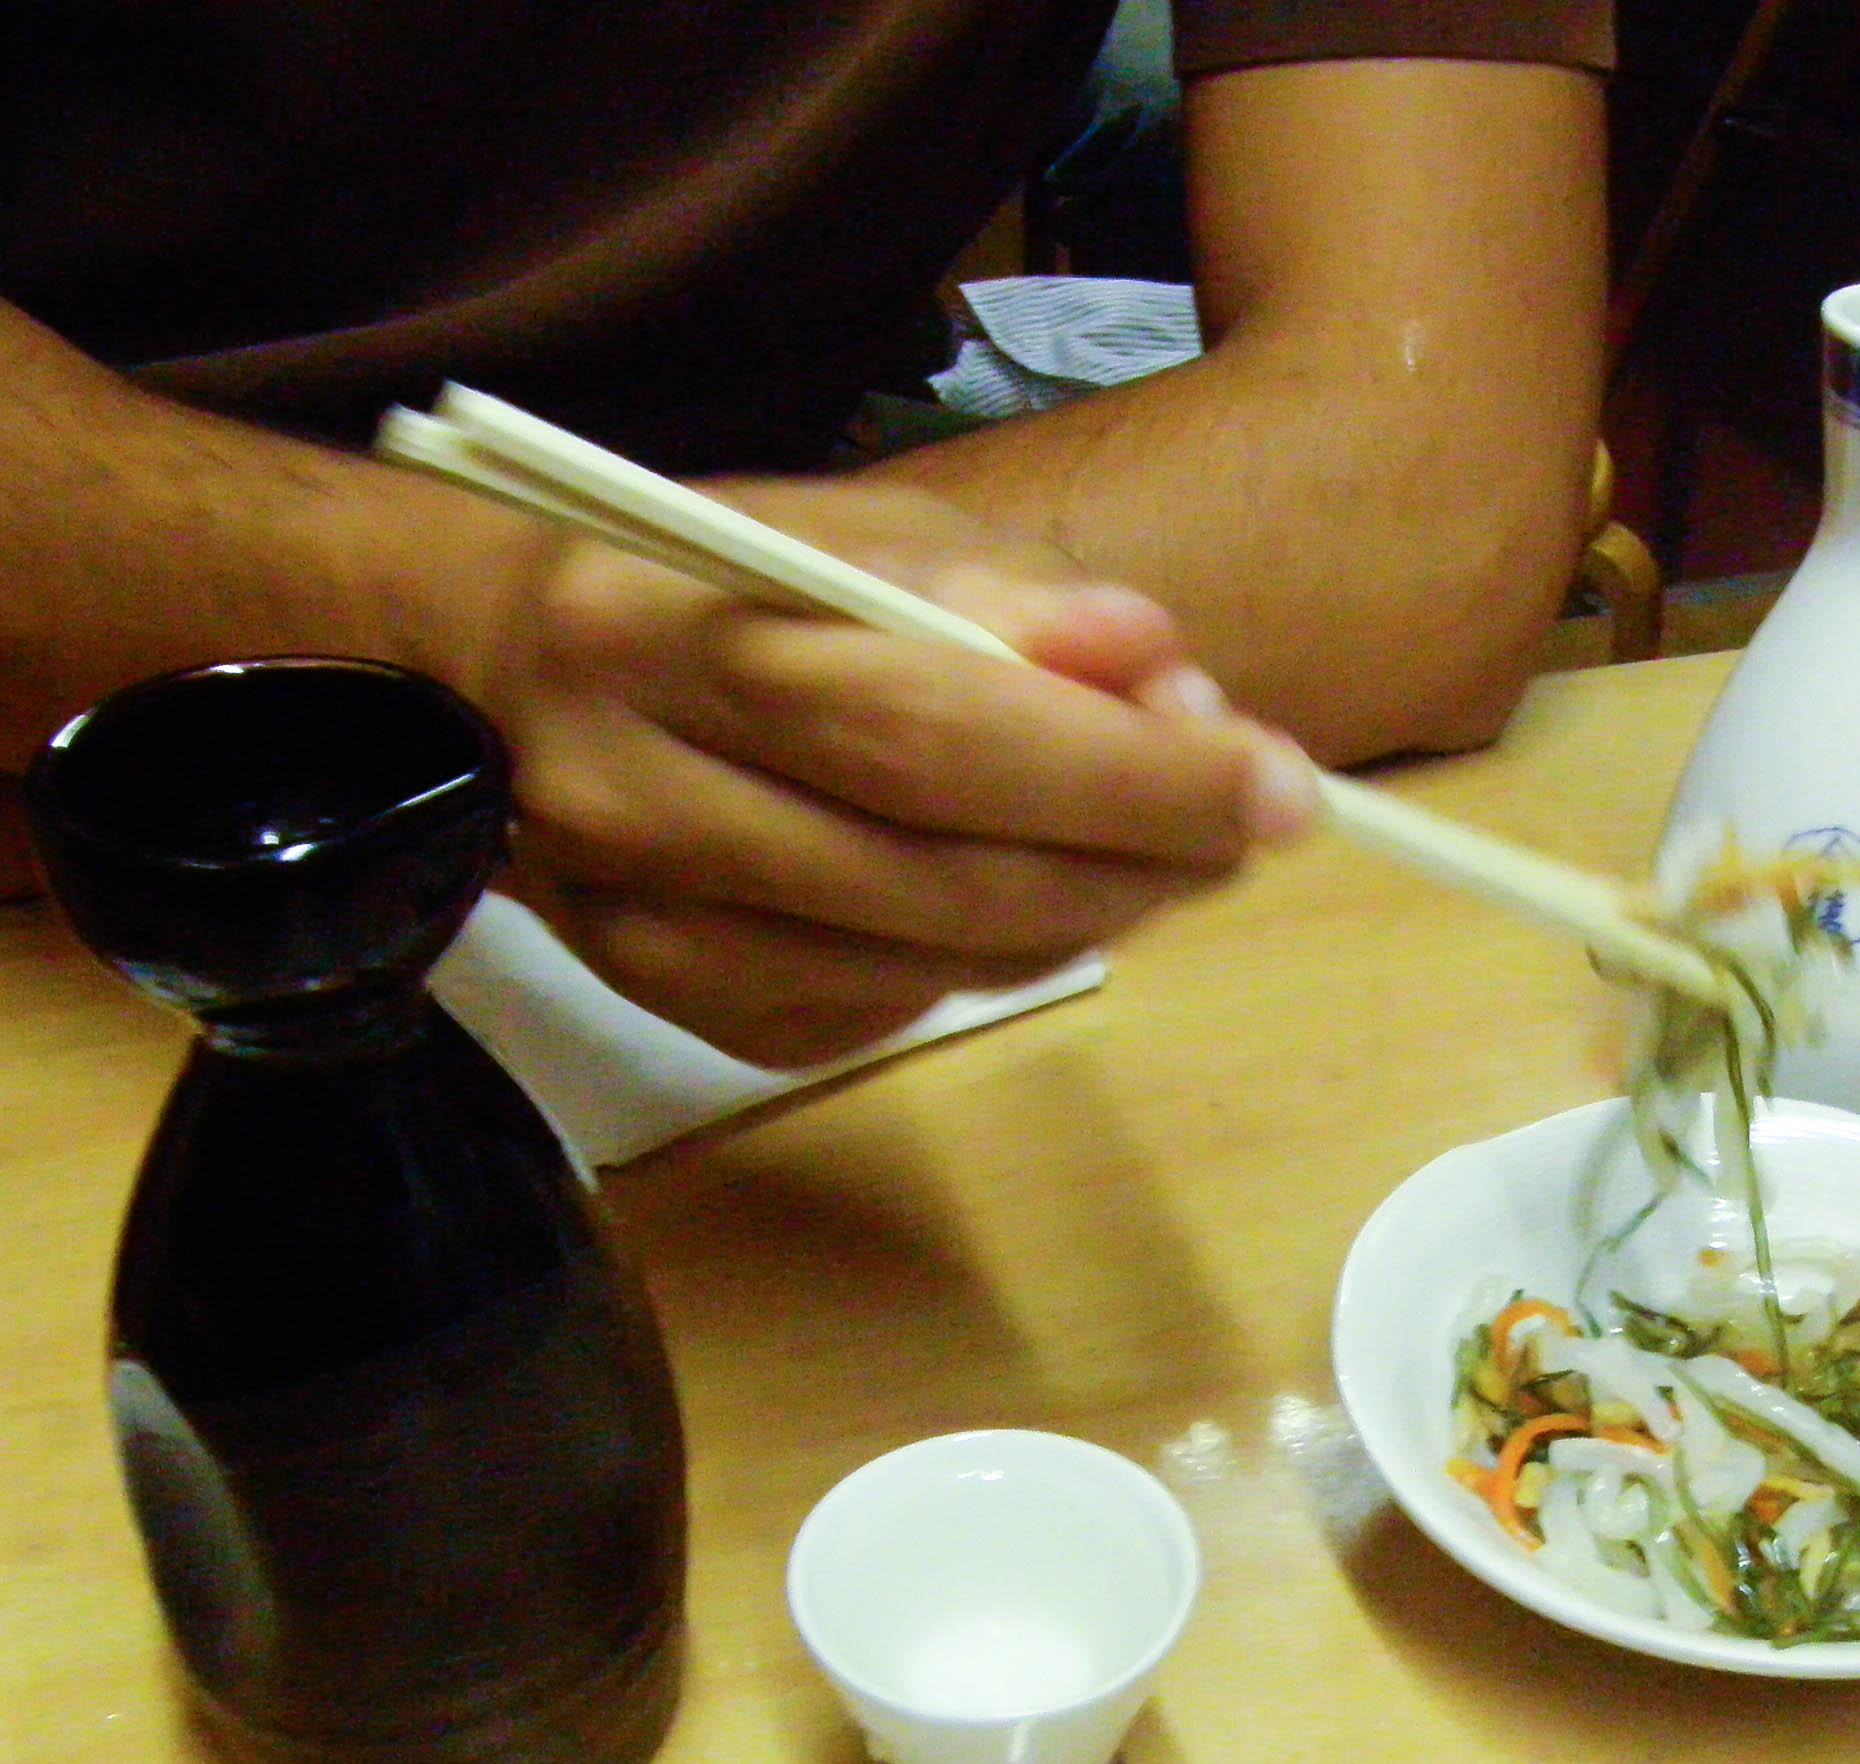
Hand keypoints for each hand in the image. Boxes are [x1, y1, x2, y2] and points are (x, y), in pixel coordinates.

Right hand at [437, 479, 1318, 1067]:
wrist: (458, 688)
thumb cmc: (675, 582)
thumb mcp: (825, 530)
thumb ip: (994, 591)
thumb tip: (1155, 670)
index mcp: (666, 638)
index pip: (930, 728)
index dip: (1119, 771)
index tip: (1275, 779)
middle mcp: (642, 800)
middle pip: (944, 875)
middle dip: (1139, 858)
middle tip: (1251, 821)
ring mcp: (650, 932)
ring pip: (932, 965)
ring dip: (1088, 914)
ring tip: (1156, 842)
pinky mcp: (677, 1007)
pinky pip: (887, 1011)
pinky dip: (989, 956)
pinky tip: (1018, 887)